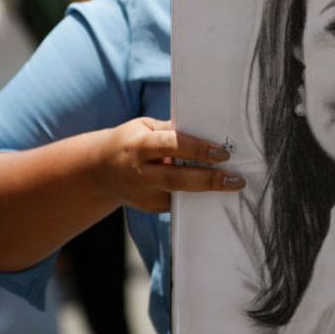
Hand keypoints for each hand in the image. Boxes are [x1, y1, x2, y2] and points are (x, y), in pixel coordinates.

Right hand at [93, 117, 242, 212]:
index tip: (223, 153)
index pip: (172, 146)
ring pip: (180, 195)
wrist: (98, 171)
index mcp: (139, 146)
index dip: (198, 149)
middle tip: (236, 179)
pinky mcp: (150, 207)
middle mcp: (140, 173)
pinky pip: (178, 202)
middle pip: (177, 179)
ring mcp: (144, 194)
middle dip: (209, 180)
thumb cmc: (129, 141)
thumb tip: (205, 130)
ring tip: (233, 184)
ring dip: (208, 191)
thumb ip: (171, 129)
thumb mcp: (144, 126)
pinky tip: (215, 191)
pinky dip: (197, 196)